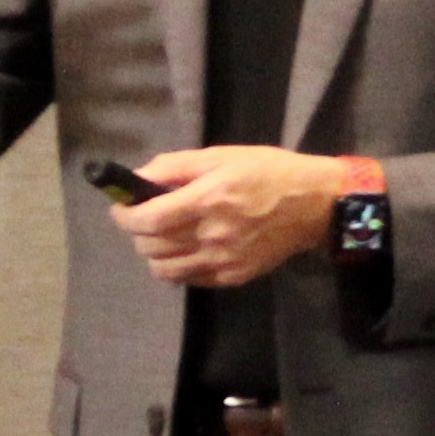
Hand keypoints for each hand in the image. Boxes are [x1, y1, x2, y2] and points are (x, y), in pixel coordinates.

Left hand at [115, 147, 352, 288]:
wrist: (313, 205)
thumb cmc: (266, 172)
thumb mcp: (220, 156)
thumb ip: (174, 167)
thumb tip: (137, 178)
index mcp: (207, 200)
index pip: (147, 219)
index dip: (124, 216)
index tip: (121, 207)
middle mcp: (212, 235)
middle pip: (150, 246)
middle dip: (138, 231)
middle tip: (146, 217)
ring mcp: (222, 261)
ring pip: (163, 269)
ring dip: (154, 252)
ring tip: (165, 235)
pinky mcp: (232, 277)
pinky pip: (187, 279)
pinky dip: (176, 265)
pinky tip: (187, 248)